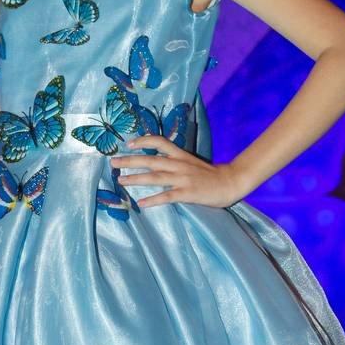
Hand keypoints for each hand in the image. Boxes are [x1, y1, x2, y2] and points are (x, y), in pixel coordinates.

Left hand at [112, 134, 247, 208]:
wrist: (231, 181)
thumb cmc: (211, 174)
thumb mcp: (192, 162)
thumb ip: (176, 161)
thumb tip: (158, 163)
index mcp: (180, 155)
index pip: (159, 142)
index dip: (143, 141)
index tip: (128, 143)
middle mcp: (179, 164)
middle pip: (150, 160)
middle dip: (130, 161)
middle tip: (113, 162)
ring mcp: (183, 179)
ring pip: (155, 177)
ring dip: (136, 179)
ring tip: (121, 180)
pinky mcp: (188, 193)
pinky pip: (167, 196)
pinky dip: (153, 200)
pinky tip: (142, 203)